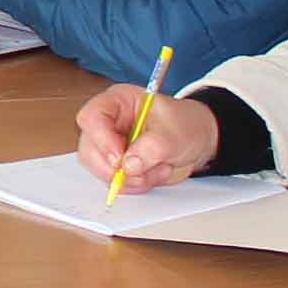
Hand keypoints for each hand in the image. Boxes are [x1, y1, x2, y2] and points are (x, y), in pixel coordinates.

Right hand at [74, 84, 221, 193]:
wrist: (198, 141)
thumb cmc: (185, 125)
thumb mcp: (174, 133)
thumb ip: (151, 147)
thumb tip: (128, 165)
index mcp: (117, 102)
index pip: (92, 117)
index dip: (101, 138)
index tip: (120, 157)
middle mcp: (108, 124)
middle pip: (89, 148)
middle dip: (114, 167)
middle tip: (139, 172)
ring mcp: (110, 146)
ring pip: (99, 169)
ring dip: (130, 178)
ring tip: (157, 169)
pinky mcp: (117, 166)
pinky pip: (115, 182)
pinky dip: (135, 185)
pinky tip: (154, 174)